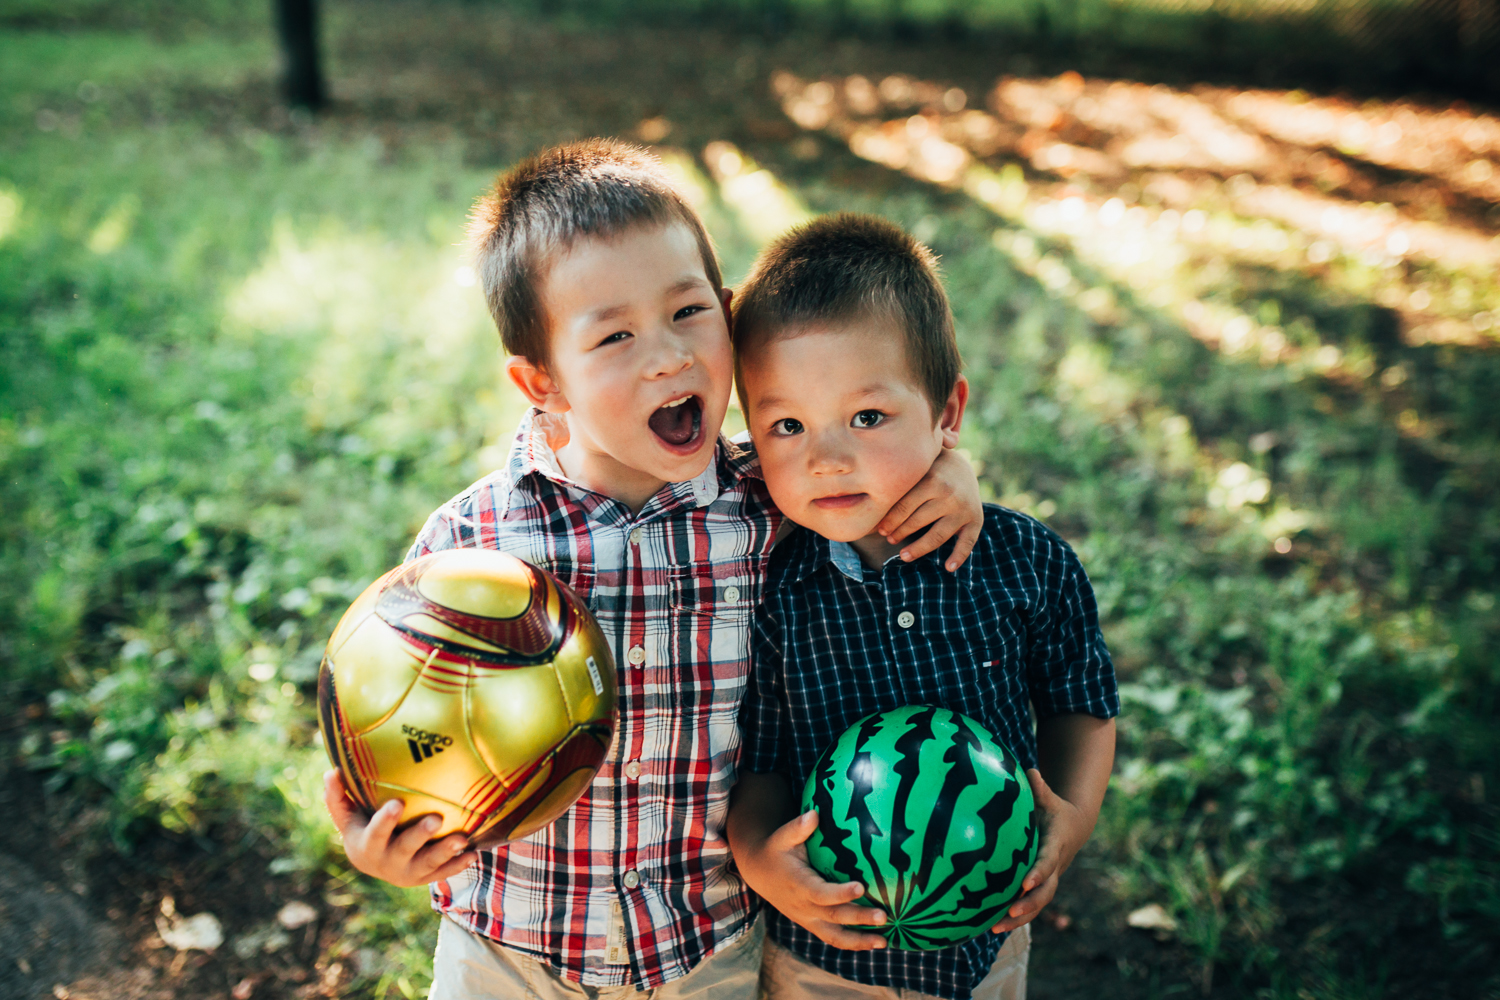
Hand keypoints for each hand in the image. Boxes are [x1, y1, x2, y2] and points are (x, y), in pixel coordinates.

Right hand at [323, 769, 478, 886]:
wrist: (374, 862)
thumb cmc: (362, 828)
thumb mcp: (348, 816)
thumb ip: (338, 796)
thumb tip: (331, 772)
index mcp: (367, 846)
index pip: (375, 834)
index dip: (385, 821)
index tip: (397, 803)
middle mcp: (387, 863)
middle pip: (404, 850)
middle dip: (420, 835)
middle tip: (437, 820)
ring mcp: (408, 873)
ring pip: (428, 864)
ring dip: (446, 852)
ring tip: (463, 839)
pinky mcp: (425, 878)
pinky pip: (443, 873)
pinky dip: (459, 865)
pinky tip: (474, 853)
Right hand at [736, 809, 889, 950]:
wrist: (760, 872)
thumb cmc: (776, 850)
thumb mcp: (783, 836)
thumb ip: (798, 827)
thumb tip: (814, 814)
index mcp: (798, 884)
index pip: (821, 893)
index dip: (840, 893)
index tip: (861, 887)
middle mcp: (804, 906)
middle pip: (834, 917)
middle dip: (859, 918)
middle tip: (883, 916)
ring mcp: (808, 918)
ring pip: (834, 936)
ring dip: (859, 941)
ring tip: (884, 942)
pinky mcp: (812, 924)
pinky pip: (833, 938)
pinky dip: (853, 943)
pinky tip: (874, 942)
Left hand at [876, 447, 982, 571]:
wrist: (963, 465)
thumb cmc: (929, 467)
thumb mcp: (916, 464)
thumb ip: (897, 471)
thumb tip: (861, 477)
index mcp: (932, 479)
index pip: (904, 506)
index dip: (889, 521)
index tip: (879, 530)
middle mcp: (949, 494)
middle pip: (918, 521)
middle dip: (899, 533)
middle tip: (888, 539)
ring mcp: (964, 508)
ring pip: (937, 535)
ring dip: (919, 549)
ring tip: (903, 556)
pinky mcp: (976, 519)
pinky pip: (968, 542)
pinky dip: (959, 556)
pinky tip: (948, 568)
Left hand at [991, 769, 1087, 933]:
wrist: (1072, 828)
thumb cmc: (1054, 810)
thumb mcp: (1049, 798)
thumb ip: (1040, 788)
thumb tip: (1030, 771)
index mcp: (1055, 845)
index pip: (1047, 861)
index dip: (1038, 872)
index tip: (1025, 882)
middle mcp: (1054, 867)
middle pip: (1045, 892)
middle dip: (1029, 904)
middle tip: (1010, 912)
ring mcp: (1049, 880)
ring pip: (1037, 905)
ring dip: (1019, 918)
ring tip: (995, 928)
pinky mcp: (1040, 887)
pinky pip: (1030, 907)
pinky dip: (1015, 918)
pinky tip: (992, 926)